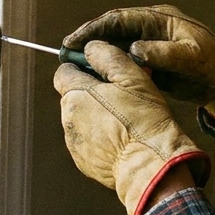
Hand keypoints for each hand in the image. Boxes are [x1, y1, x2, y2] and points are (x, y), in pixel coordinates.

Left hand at [54, 41, 208, 214]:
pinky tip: (122, 139)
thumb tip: (91, 48)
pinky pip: (88, 142)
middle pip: (74, 96)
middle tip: (122, 94)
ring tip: (125, 119)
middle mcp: (67, 119)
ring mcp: (74, 142)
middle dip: (93, 92)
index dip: (83, 68)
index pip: (64, 71)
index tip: (102, 72)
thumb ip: (107, 56)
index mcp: (75, 95)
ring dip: (97, 115)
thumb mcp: (132, 77)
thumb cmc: (143, 120)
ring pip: (82, 119)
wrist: (151, 166)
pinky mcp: (83, 161)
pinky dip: (101, 137)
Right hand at [63, 4, 214, 119]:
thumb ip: (163, 53)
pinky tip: (95, 79)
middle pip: (111, 30)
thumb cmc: (214, 64)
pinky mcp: (149, 61)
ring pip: (114, 46)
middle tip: (65, 54)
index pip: (118, 19)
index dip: (93, 28)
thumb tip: (134, 49)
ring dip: (95, 55)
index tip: (73, 40)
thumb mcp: (191, 57)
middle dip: (87, 40)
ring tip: (74, 68)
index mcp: (158, 20)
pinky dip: (108, 68)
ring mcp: (148, 44)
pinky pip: (123, 61)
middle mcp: (150, 29)